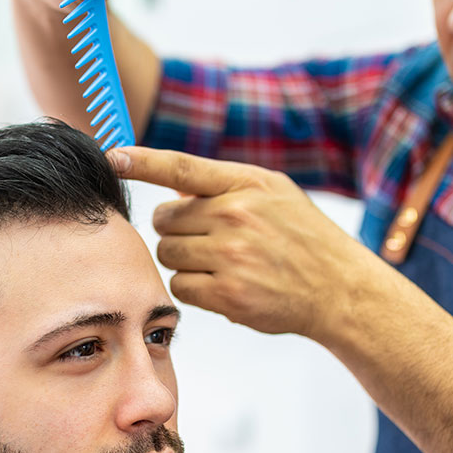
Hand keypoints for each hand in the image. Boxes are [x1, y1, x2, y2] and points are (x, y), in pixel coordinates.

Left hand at [109, 147, 386, 340]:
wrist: (339, 290)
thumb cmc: (303, 238)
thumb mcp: (274, 194)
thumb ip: (224, 186)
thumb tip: (173, 189)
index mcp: (247, 184)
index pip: (181, 167)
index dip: (142, 161)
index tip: (113, 156)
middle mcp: (237, 216)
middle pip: (163, 220)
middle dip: (177, 230)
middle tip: (210, 239)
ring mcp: (232, 256)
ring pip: (167, 254)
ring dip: (183, 260)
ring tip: (221, 262)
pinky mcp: (229, 295)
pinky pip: (180, 287)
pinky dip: (194, 288)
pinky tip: (223, 285)